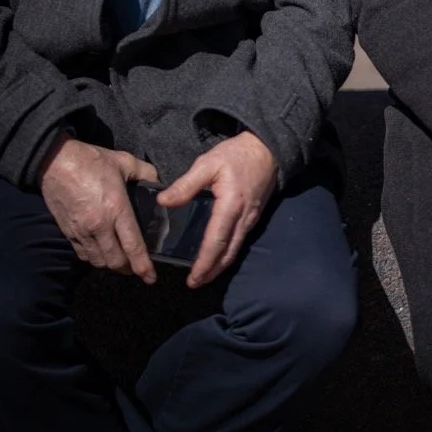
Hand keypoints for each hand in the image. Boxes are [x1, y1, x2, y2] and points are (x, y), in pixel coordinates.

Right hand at [38, 134, 159, 282]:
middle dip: (128, 269)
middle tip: (137, 266)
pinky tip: (101, 250)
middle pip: (115, 262)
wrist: (55, 161)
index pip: (133, 246)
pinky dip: (94, 258)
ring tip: (120, 259)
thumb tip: (158, 184)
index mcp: (116, 209)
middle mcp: (99, 226)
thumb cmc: (90, 160)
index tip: (151, 278)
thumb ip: (145, 173)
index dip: (143, 266)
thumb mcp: (124, 160)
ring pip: (99, 262)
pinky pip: (83, 255)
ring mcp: (81, 232)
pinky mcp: (68, 232)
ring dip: (111, 264)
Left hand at [156, 131, 278, 288]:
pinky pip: (240, 240)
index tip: (192, 279)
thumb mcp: (208, 163)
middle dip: (211, 272)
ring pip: (235, 250)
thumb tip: (163, 201)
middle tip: (195, 283)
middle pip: (227, 254)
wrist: (267, 149)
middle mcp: (243, 218)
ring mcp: (251, 219)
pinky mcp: (254, 216)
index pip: (216, 242)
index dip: (204, 263)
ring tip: (204, 275)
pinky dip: (227, 253)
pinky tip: (218, 254)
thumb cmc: (237, 155)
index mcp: (230, 206)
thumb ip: (186, 184)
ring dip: (220, 266)